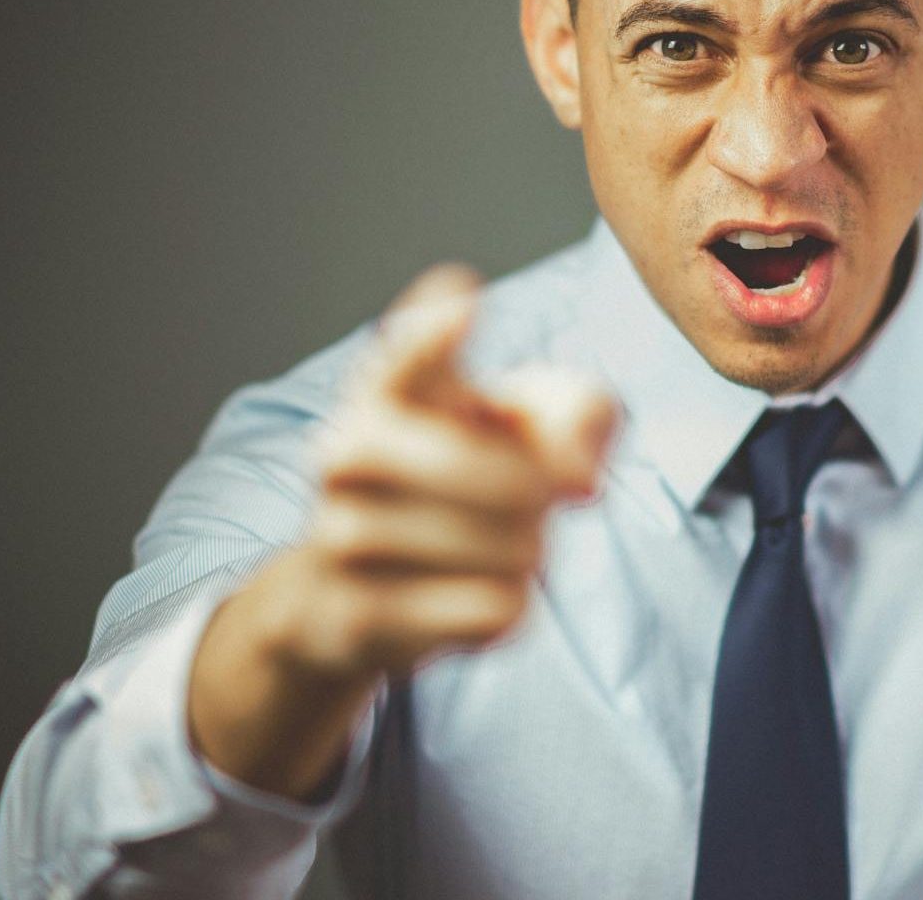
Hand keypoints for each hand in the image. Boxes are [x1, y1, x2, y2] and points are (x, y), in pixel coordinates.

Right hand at [187, 264, 616, 797]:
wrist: (349, 595)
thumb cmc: (461, 481)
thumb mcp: (527, 425)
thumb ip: (579, 411)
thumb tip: (581, 479)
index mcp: (388, 388)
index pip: (405, 353)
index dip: (434, 332)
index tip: (466, 307)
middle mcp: (347, 451)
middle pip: (501, 476)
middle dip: (544, 495)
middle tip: (548, 501)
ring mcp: (341, 535)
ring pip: (506, 551)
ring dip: (528, 555)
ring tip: (504, 550)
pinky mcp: (353, 616)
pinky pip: (490, 611)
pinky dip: (508, 609)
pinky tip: (478, 598)